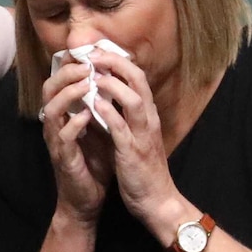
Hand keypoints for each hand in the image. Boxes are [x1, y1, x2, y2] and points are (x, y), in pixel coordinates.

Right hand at [40, 59, 113, 223]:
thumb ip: (103, 105)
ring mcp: (56, 141)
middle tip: (86, 64)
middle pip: (49, 88)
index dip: (70, 64)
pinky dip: (74, 124)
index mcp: (65, 114)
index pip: (60, 81)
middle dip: (66, 73)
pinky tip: (87, 116)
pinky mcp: (63, 158)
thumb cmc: (94, 164)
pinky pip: (63, 136)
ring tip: (86, 84)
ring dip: (69, 94)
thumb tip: (116, 79)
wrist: (89, 200)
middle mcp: (55, 124)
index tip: (88, 51)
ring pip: (51, 109)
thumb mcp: (101, 128)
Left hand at [86, 50, 178, 219]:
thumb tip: (106, 94)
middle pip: (138, 81)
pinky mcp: (132, 152)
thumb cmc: (144, 168)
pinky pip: (121, 128)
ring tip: (95, 74)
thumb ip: (125, 115)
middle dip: (116, 63)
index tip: (99, 50)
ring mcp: (142, 135)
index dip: (119, 61)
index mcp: (147, 115)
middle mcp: (148, 120)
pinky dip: (108, 113)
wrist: (157, 201)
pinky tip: (94, 103)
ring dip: (114, 84)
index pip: (137, 78)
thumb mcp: (136, 135)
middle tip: (94, 54)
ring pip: (133, 100)